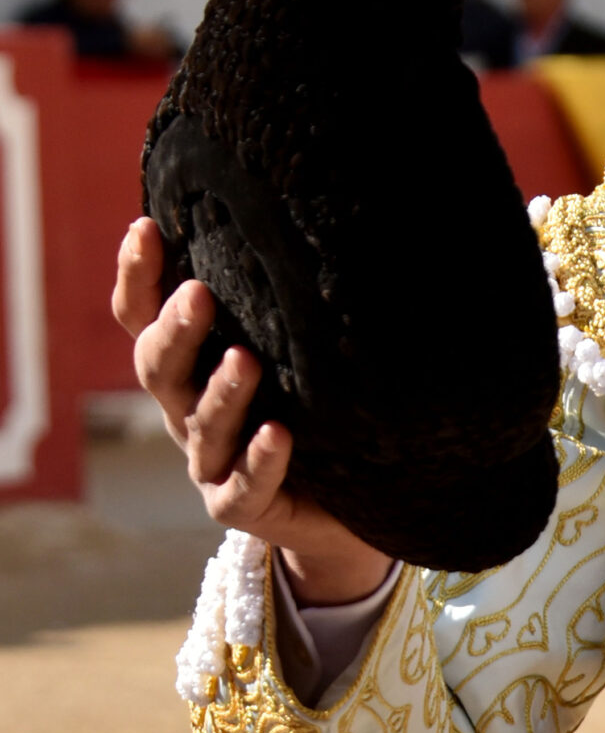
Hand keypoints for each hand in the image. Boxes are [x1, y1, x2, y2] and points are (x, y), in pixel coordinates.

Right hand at [113, 218, 393, 605]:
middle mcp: (187, 412)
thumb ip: (281, 306)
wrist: (339, 511)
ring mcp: (211, 462)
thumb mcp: (293, 356)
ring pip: (203, 426)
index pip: (144, 319)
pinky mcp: (241, 506)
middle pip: (160, 370)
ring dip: (222, 393)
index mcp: (188, 369)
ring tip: (245, 361)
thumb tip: (313, 221)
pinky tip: (278, 435)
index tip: (146, 228)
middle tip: (198, 295)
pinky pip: (245, 486)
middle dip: (176, 332)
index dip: (137, 278)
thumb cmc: (314, 416)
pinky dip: (260, 460)